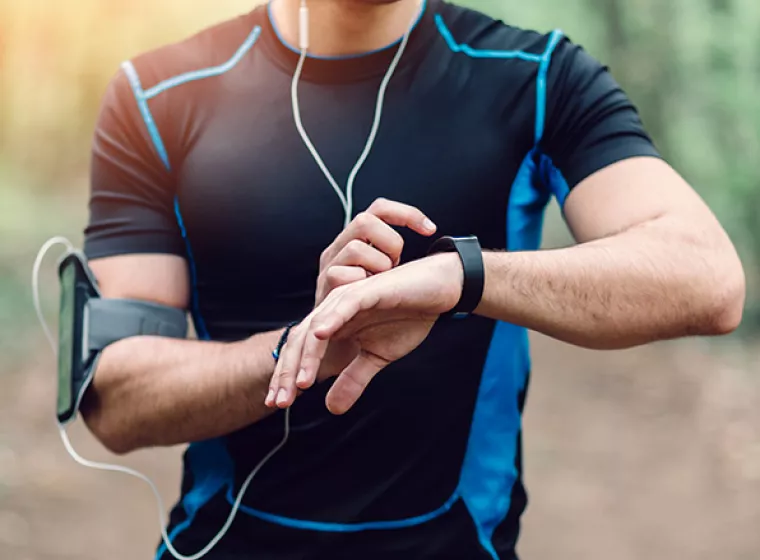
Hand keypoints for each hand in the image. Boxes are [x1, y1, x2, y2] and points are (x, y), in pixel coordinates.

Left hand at [266, 253, 463, 413]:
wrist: (438, 291)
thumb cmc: (407, 317)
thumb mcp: (376, 357)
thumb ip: (353, 379)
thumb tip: (331, 409)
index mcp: (333, 325)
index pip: (300, 353)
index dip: (286, 378)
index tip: (278, 405)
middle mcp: (333, 310)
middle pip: (299, 341)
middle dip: (286, 372)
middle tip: (279, 402)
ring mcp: (348, 299)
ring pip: (317, 327)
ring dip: (307, 356)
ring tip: (300, 383)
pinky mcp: (368, 290)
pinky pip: (345, 304)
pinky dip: (332, 319)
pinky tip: (321, 336)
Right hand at [315, 198, 436, 304]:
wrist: (339, 344)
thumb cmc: (367, 311)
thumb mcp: (381, 277)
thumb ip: (391, 257)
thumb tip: (431, 245)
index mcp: (354, 240)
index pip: (379, 209)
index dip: (406, 214)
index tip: (431, 230)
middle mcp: (339, 248)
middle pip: (365, 221)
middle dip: (389, 243)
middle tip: (395, 265)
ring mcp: (329, 266)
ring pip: (355, 249)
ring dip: (376, 267)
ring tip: (379, 285)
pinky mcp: (324, 286)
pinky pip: (341, 275)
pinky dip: (360, 285)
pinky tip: (368, 297)